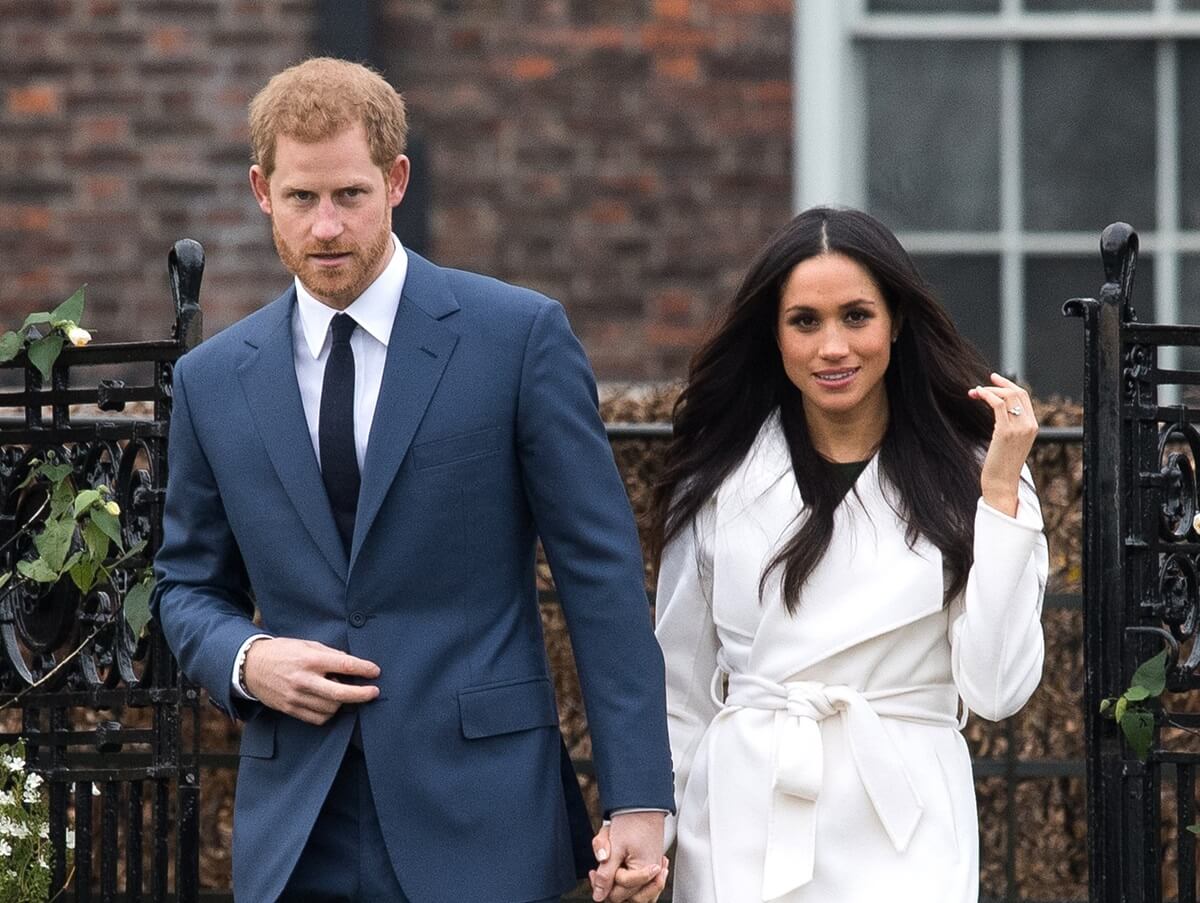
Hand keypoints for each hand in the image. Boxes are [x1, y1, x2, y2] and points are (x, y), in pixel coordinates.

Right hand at [243, 637, 379, 724]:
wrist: (251, 666)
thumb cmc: (282, 652)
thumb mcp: (307, 644)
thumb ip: (330, 654)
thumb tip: (351, 663)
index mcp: (310, 659)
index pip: (344, 665)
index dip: (364, 669)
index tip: (375, 671)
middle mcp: (304, 680)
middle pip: (340, 693)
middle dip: (362, 694)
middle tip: (374, 692)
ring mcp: (296, 697)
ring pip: (331, 708)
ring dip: (342, 702)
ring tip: (342, 692)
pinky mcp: (290, 709)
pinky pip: (318, 718)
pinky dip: (328, 713)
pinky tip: (330, 703)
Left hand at [588, 814, 667, 901]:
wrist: (641, 804)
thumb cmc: (631, 821)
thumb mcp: (614, 848)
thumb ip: (606, 874)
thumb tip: (598, 895)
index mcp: (645, 871)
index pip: (620, 892)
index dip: (606, 882)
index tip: (598, 868)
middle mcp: (652, 874)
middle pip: (627, 895)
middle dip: (611, 882)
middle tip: (601, 867)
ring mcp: (652, 870)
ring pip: (635, 892)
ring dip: (620, 882)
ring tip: (610, 867)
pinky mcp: (650, 864)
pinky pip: (641, 883)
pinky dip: (631, 879)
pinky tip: (620, 868)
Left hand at [968, 372, 1037, 516]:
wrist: (1002, 482)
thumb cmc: (1001, 463)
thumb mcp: (1010, 441)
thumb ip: (1009, 425)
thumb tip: (997, 408)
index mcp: (1032, 426)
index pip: (1023, 396)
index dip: (1007, 385)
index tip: (992, 380)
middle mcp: (1029, 425)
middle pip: (1017, 393)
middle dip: (997, 385)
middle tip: (978, 386)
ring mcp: (1019, 428)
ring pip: (1007, 397)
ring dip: (988, 391)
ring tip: (973, 393)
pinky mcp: (1005, 432)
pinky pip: (997, 405)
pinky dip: (987, 396)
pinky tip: (977, 395)